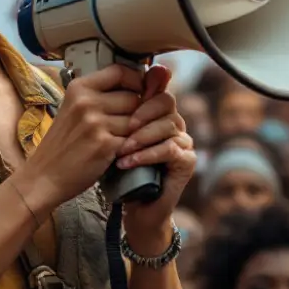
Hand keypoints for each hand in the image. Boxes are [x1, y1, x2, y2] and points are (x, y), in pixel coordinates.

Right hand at [14, 64, 144, 220]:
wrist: (45, 175)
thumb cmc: (62, 143)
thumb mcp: (73, 109)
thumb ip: (99, 96)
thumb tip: (137, 86)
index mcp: (78, 88)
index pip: (119, 71)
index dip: (135, 80)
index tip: (138, 92)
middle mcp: (86, 101)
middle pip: (133, 97)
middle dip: (136, 111)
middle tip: (126, 124)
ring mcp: (95, 123)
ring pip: (136, 119)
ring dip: (134, 131)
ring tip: (121, 139)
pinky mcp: (105, 145)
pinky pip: (133, 139)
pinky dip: (132, 147)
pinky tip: (121, 152)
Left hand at [115, 65, 196, 238]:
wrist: (133, 204)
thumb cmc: (119, 168)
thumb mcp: (111, 136)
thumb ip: (112, 113)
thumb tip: (101, 84)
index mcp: (157, 113)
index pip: (155, 88)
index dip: (140, 89)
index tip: (119, 98)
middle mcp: (174, 123)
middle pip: (166, 102)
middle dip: (141, 112)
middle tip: (121, 126)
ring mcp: (183, 141)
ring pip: (169, 125)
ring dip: (141, 136)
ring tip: (120, 149)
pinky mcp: (187, 161)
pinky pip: (170, 149)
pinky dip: (147, 155)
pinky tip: (128, 161)